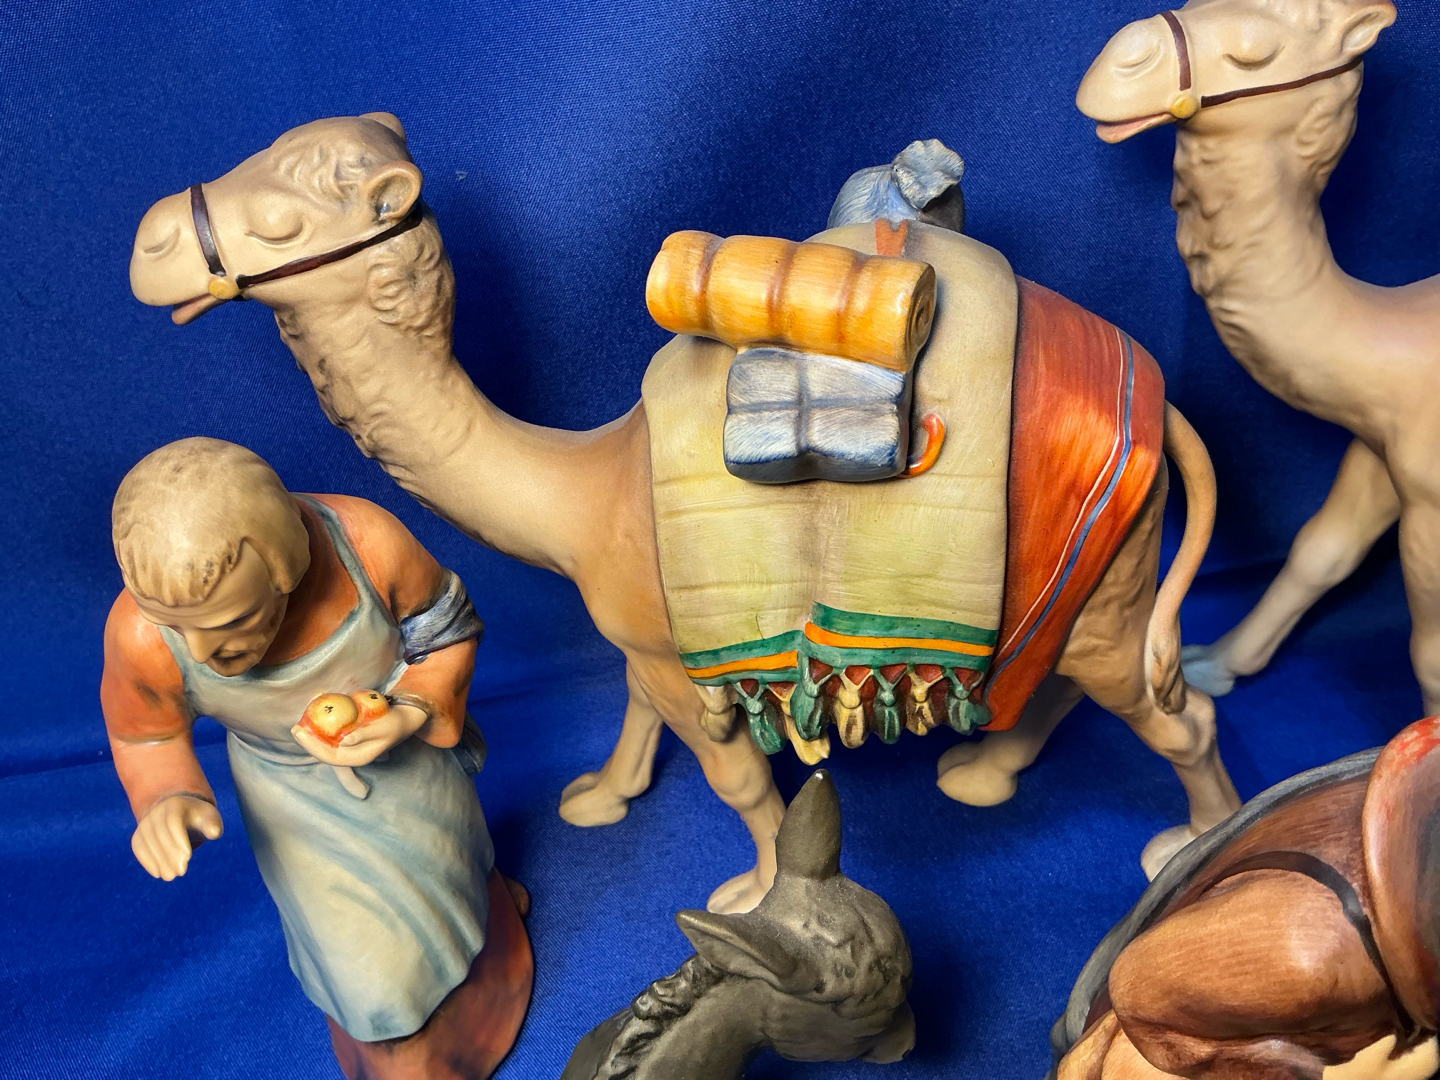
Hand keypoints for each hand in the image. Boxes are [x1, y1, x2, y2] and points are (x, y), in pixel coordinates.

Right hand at [132, 794, 222, 880]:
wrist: (178, 813)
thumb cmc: (198, 818)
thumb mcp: (209, 818)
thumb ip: (213, 824)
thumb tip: (214, 832)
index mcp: (175, 804)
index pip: (173, 821)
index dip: (178, 839)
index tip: (188, 857)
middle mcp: (156, 812)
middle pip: (160, 834)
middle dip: (169, 855)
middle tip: (180, 872)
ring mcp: (145, 823)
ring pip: (148, 843)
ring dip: (159, 861)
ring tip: (170, 876)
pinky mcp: (138, 835)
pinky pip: (139, 848)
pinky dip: (147, 861)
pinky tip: (157, 873)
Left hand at [291, 702, 426, 766]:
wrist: (404, 720)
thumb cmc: (394, 723)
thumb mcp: (382, 727)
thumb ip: (363, 735)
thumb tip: (343, 741)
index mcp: (359, 757)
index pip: (331, 756)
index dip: (313, 747)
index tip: (301, 732)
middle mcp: (352, 756)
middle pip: (324, 754)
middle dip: (308, 743)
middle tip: (295, 728)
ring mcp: (350, 749)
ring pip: (326, 747)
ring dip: (312, 738)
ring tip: (299, 726)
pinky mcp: (349, 740)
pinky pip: (331, 738)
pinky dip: (321, 732)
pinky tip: (313, 722)